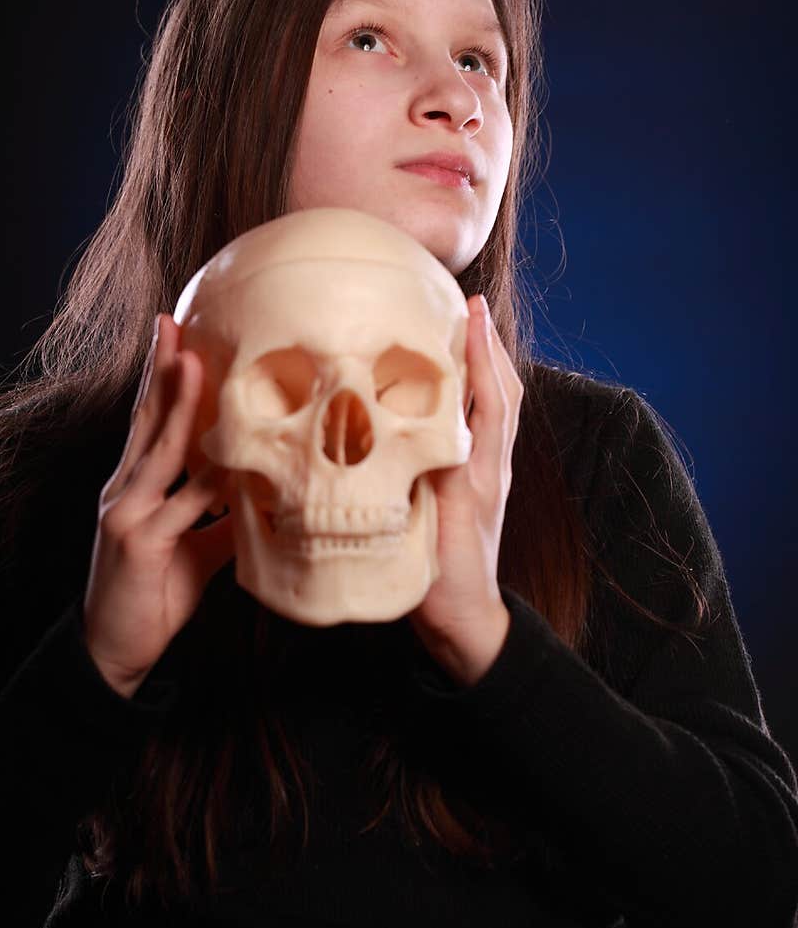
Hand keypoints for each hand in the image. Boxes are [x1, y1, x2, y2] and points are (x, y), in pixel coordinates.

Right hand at [83, 314, 234, 696]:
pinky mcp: (138, 541)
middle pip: (145, 418)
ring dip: (177, 405)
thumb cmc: (154, 597)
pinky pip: (181, 504)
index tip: (177, 338)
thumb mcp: (197, 550)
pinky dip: (205, 480)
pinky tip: (226, 456)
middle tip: (172, 323)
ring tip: (192, 363)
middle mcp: (124, 490)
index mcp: (133, 486)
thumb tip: (263, 493)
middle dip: (160, 369)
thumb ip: (223, 518)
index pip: (147, 420)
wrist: (114, 652)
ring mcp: (127, 513)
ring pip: (159, 450)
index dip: (160, 379)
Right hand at [407, 294, 522, 685]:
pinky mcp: (476, 487)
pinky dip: (475, 394)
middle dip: (489, 347)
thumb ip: (434, 475)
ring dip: (485, 366)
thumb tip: (423, 424)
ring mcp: (487, 477)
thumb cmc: (445, 578)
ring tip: (464, 331)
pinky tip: (452, 387)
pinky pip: (483, 427)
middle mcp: (491, 466)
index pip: (491, 397)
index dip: (481, 351)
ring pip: (496, 408)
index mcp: (481, 470)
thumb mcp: (435, 524)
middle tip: (468, 304)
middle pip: (503, 394)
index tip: (471, 308)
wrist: (463, 623)